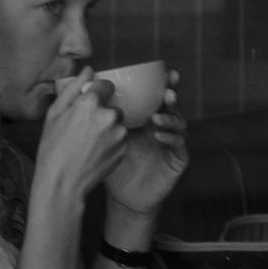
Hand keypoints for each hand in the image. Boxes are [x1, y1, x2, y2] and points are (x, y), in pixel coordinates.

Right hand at [33, 67, 127, 207]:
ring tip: (89, 143)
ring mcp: (118, 134)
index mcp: (89, 103)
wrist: (63, 183)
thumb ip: (73, 89)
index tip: (91, 102)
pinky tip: (96, 152)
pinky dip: (111, 143)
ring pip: (117, 124)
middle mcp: (108, 116)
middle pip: (113, 107)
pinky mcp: (124, 149)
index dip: (98, 93)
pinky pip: (120, 139)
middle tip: (85, 129)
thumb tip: (88, 69)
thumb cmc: (53, 148)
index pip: (106, 86)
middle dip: (103, 113)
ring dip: (108, 129)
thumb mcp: (54, 114)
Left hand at [104, 69, 189, 223]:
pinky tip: (158, 136)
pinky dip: (171, 138)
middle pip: (172, 105)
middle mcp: (162, 128)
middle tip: (169, 86)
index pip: (156, 97)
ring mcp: (171, 144)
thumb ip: (97, 110)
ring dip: (171, 116)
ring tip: (157, 116)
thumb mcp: (101, 135)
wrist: (123, 197)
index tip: (163, 71)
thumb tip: (87, 78)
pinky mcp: (177, 161)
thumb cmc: (111, 166)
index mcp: (146, 119)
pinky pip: (180, 146)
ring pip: (180, 124)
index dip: (162, 83)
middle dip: (173, 93)